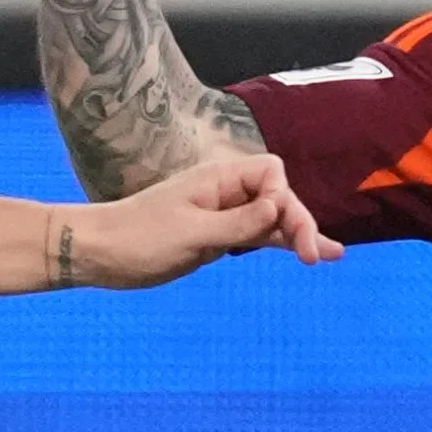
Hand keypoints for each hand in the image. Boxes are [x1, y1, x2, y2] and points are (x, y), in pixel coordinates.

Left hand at [60, 154, 338, 286]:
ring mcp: (224, 215)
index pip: (270, 173)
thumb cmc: (139, 238)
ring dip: (299, 236)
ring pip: (272, 220)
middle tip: (314, 258)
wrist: (99, 254)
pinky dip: (281, 245)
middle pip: (278, 197)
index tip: (277, 224)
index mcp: (217, 178)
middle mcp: (225, 192)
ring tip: (331, 256)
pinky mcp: (219, 237)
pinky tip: (309, 256)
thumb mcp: (193, 232)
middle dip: (298, 223)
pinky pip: (258, 237)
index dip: (283, 196)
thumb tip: (281, 204)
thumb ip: (240, 221)